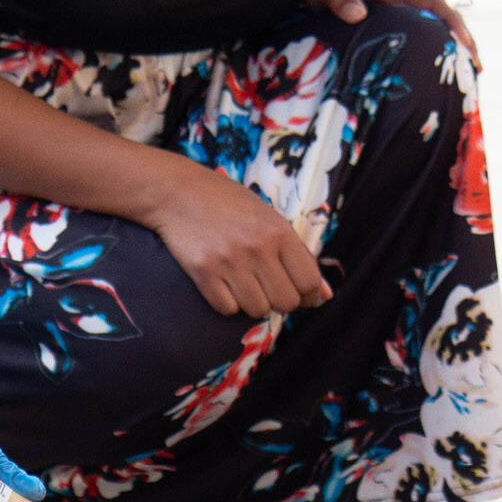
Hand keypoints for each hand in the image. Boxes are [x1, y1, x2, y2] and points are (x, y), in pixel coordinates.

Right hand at [146, 166, 328, 318]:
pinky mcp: (203, 272)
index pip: (308, 282)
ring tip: (245, 284)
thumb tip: (323, 295)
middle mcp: (257, 248)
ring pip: (257, 310)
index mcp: (279, 232)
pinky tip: (223, 284)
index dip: (308, 296)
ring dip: (253, 303)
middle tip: (269, 288)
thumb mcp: (268, 217)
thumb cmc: (228, 203)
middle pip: (285, 302)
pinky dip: (228, 303)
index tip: (301, 296)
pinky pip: (227, 309)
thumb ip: (297, 254)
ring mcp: (229, 261)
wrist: (177, 192)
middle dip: (280, 302)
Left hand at [308, 0, 479, 66]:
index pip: (431, 3)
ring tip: (464, 80)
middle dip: (462, 42)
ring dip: (449, 51)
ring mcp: (399, 14)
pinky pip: (418, 40)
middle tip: (475, 70)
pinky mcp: (393, 26)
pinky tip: (434, 78)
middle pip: (441, 19)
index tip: (465, 44)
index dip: (452, 22)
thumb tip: (357, 14)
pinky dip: (430, 55)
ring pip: (432, 31)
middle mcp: (401, 0)